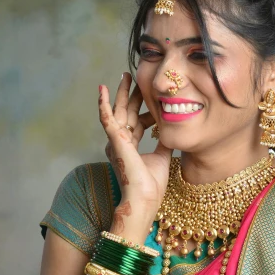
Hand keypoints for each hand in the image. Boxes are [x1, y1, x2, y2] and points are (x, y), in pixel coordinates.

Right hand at [99, 74, 172, 227]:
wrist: (144, 199)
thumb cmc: (151, 185)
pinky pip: (106, 117)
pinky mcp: (115, 140)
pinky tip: (102, 88)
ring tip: (125, 75)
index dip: (146, 110)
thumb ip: (164, 142)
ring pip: (118, 111)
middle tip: (134, 76)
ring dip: (121, 93)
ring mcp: (116, 140)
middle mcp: (120, 142)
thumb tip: (171, 129)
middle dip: (131, 94)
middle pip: (126, 112)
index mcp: (130, 146)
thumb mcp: (163, 156)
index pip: (137, 122)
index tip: (156, 99)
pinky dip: (103, 103)